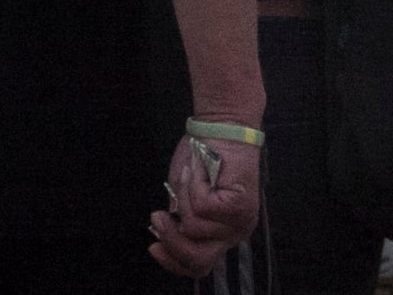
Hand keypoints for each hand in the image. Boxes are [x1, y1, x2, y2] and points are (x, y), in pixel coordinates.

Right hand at [148, 133, 260, 277]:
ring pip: (194, 228)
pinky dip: (193, 185)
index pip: (199, 265)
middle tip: (158, 217)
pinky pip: (201, 207)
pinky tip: (199, 170)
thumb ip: (178, 219)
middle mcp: (234, 233)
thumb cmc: (201, 157)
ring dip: (183, 196)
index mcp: (222, 233)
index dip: (173, 262)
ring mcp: (239, 222)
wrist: (222, 127)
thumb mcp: (182, 195)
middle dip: (172, 240)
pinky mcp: (239, 207)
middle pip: (199, 260)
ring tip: (191, 175)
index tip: (152, 246)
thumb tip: (161, 236)